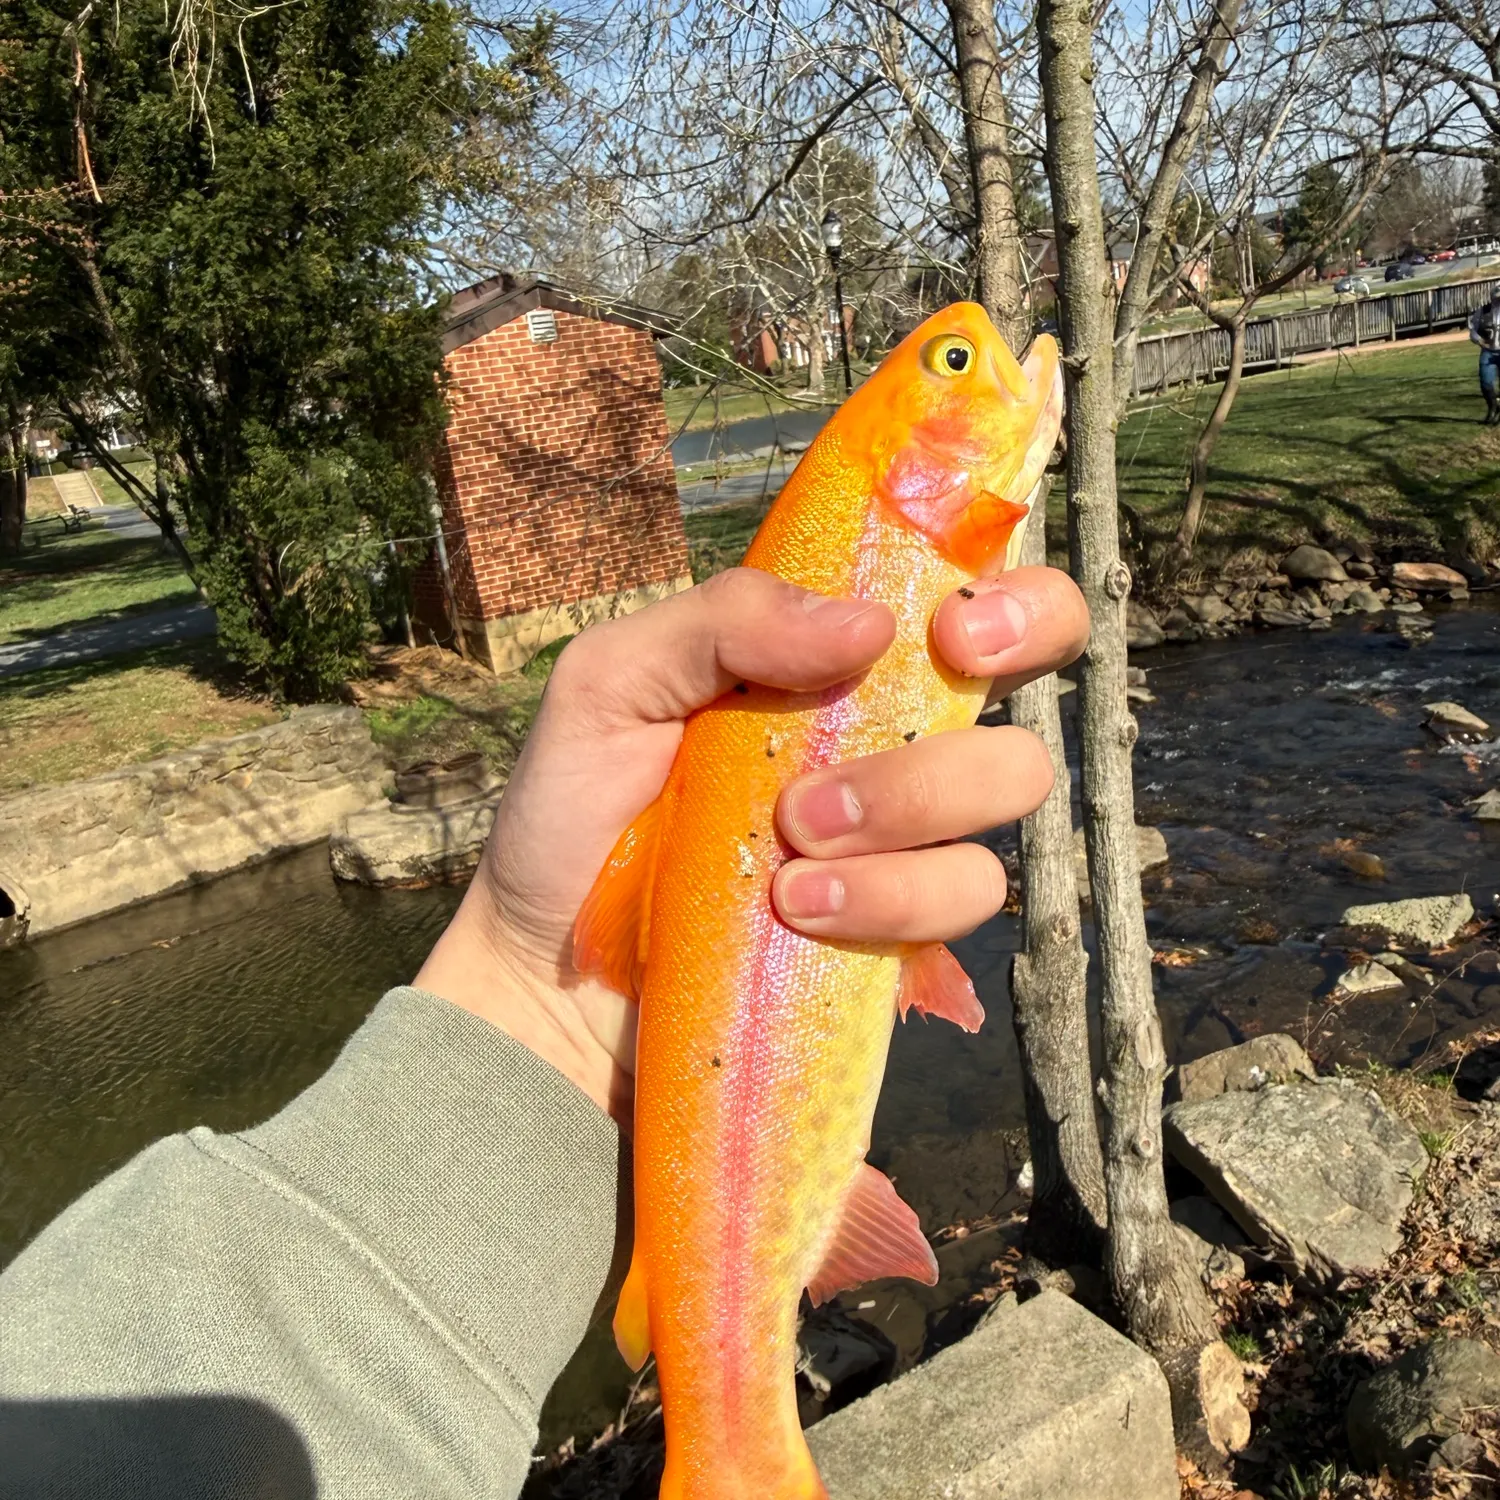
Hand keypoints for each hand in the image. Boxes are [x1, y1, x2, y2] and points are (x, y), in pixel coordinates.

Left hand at [415, 565, 1088, 1123]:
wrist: (549, 965)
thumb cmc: (576, 809)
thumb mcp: (612, 682)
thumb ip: (723, 619)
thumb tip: (868, 622)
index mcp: (834, 666)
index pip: (977, 605)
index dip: (1016, 604)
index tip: (954, 632)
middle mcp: (888, 745)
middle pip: (1017, 709)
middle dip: (956, 735)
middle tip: (852, 756)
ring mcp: (903, 842)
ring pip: (1001, 798)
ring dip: (905, 808)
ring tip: (791, 839)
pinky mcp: (899, 929)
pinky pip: (960, 898)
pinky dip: (885, 896)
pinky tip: (795, 905)